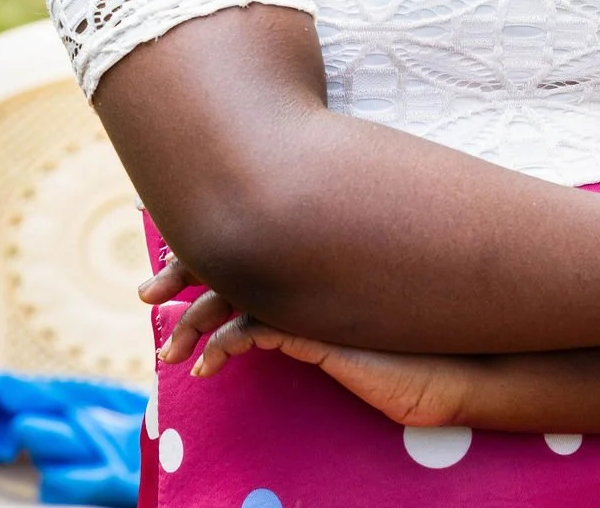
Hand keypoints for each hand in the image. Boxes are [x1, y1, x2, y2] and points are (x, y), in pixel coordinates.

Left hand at [141, 261, 474, 426]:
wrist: (451, 358)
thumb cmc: (409, 332)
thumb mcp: (351, 305)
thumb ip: (318, 283)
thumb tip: (280, 283)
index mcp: (316, 249)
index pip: (251, 235)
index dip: (209, 246)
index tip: (174, 262)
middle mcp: (312, 264)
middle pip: (233, 256)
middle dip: (184, 273)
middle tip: (149, 293)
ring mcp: (316, 292)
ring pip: (237, 295)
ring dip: (197, 323)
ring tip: (169, 350)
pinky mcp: (320, 329)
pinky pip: (258, 330)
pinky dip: (228, 345)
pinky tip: (211, 364)